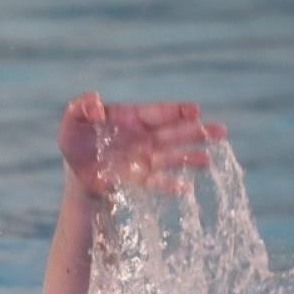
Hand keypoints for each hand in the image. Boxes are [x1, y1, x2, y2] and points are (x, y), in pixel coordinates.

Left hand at [57, 91, 227, 198]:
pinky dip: (170, 185)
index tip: (195, 110)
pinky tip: (185, 188)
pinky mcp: (140, 179)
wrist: (77, 169)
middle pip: (173, 133)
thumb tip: (96, 105)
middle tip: (221, 130)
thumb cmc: (76, 140)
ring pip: (172, 157)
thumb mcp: (72, 122)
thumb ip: (80, 108)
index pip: (159, 113)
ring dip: (191, 158)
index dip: (177, 111)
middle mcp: (145, 137)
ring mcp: (145, 158)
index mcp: (133, 118)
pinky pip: (158, 182)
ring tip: (209, 161)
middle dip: (196, 132)